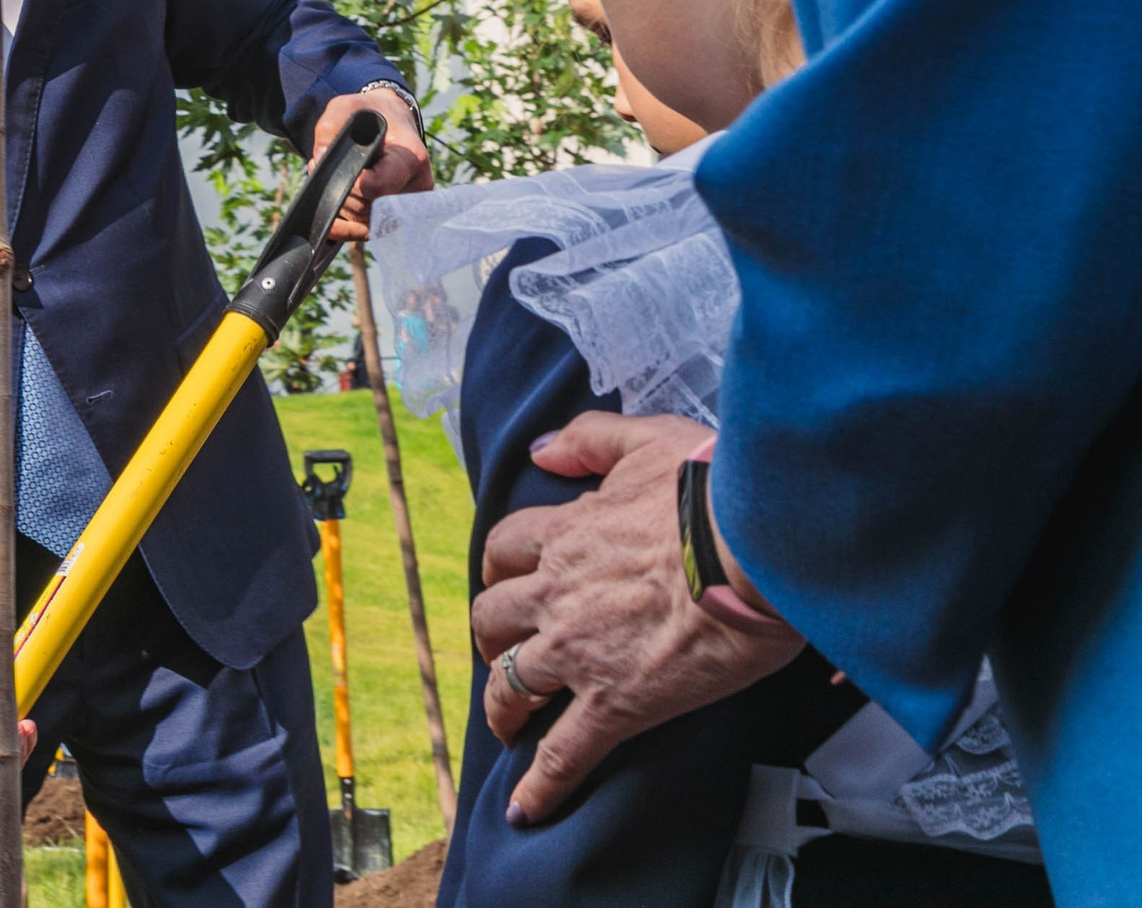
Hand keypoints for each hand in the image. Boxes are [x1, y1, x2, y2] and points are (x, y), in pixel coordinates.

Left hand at [313, 91, 432, 240]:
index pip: (379, 187)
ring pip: (366, 222)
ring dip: (340, 205)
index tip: (338, 167)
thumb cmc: (370, 116)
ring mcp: (408, 205)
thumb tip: (320, 158)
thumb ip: (329, 128)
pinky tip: (329, 220)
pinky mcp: (396, 216)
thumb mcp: (346, 108)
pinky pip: (368, 234)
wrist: (389, 121)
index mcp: (410, 158)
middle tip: (321, 165)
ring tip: (331, 177)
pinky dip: (346, 229)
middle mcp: (417, 186)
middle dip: (339, 190)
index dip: (351, 183)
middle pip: (370, 207)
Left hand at [470, 412, 802, 823]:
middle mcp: (557, 594)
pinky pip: (566, 752)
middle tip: (505, 651)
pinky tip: (526, 807)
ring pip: (512, 684)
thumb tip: (541, 450)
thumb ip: (588, 440)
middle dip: (492, 635)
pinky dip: (541, 784)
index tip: (508, 581)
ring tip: (507, 724)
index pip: (505, 549)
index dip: (500, 568)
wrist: (754, 548)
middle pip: (493, 617)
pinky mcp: (616, 702)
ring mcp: (579, 651)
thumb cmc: (714, 490)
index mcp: (566, 534)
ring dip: (502, 705)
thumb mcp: (648, 439)